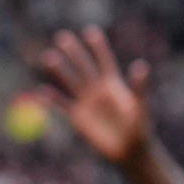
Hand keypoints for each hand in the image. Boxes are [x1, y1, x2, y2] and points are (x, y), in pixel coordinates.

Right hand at [36, 28, 152, 168]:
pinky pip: (62, 106)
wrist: (128, 151)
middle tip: (62, 36)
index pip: (104, 61)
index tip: (90, 31)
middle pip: (83, 67)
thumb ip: (138, 87)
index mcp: (113, 85)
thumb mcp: (140, 106)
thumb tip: (141, 65)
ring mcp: (86, 103)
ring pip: (70, 82)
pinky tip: (42, 92)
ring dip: (60, 70)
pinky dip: (52, 100)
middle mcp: (98, 90)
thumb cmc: (139, 128)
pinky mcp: (78, 118)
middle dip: (73, 52)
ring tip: (49, 57)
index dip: (97, 47)